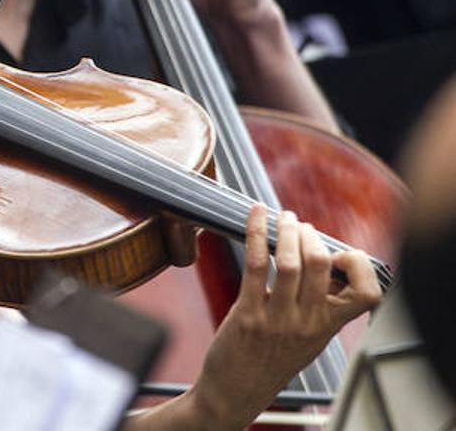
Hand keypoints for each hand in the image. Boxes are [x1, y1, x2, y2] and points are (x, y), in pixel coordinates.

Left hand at [189, 205, 381, 428]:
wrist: (237, 390)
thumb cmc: (270, 359)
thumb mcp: (308, 336)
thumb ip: (319, 305)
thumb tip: (324, 261)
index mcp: (328, 327)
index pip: (368, 294)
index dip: (358, 266)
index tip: (338, 254)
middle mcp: (308, 323)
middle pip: (322, 264)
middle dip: (311, 235)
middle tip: (298, 225)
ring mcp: (278, 319)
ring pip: (291, 261)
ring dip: (286, 231)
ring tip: (282, 218)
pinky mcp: (248, 313)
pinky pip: (256, 264)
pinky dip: (257, 233)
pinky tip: (256, 215)